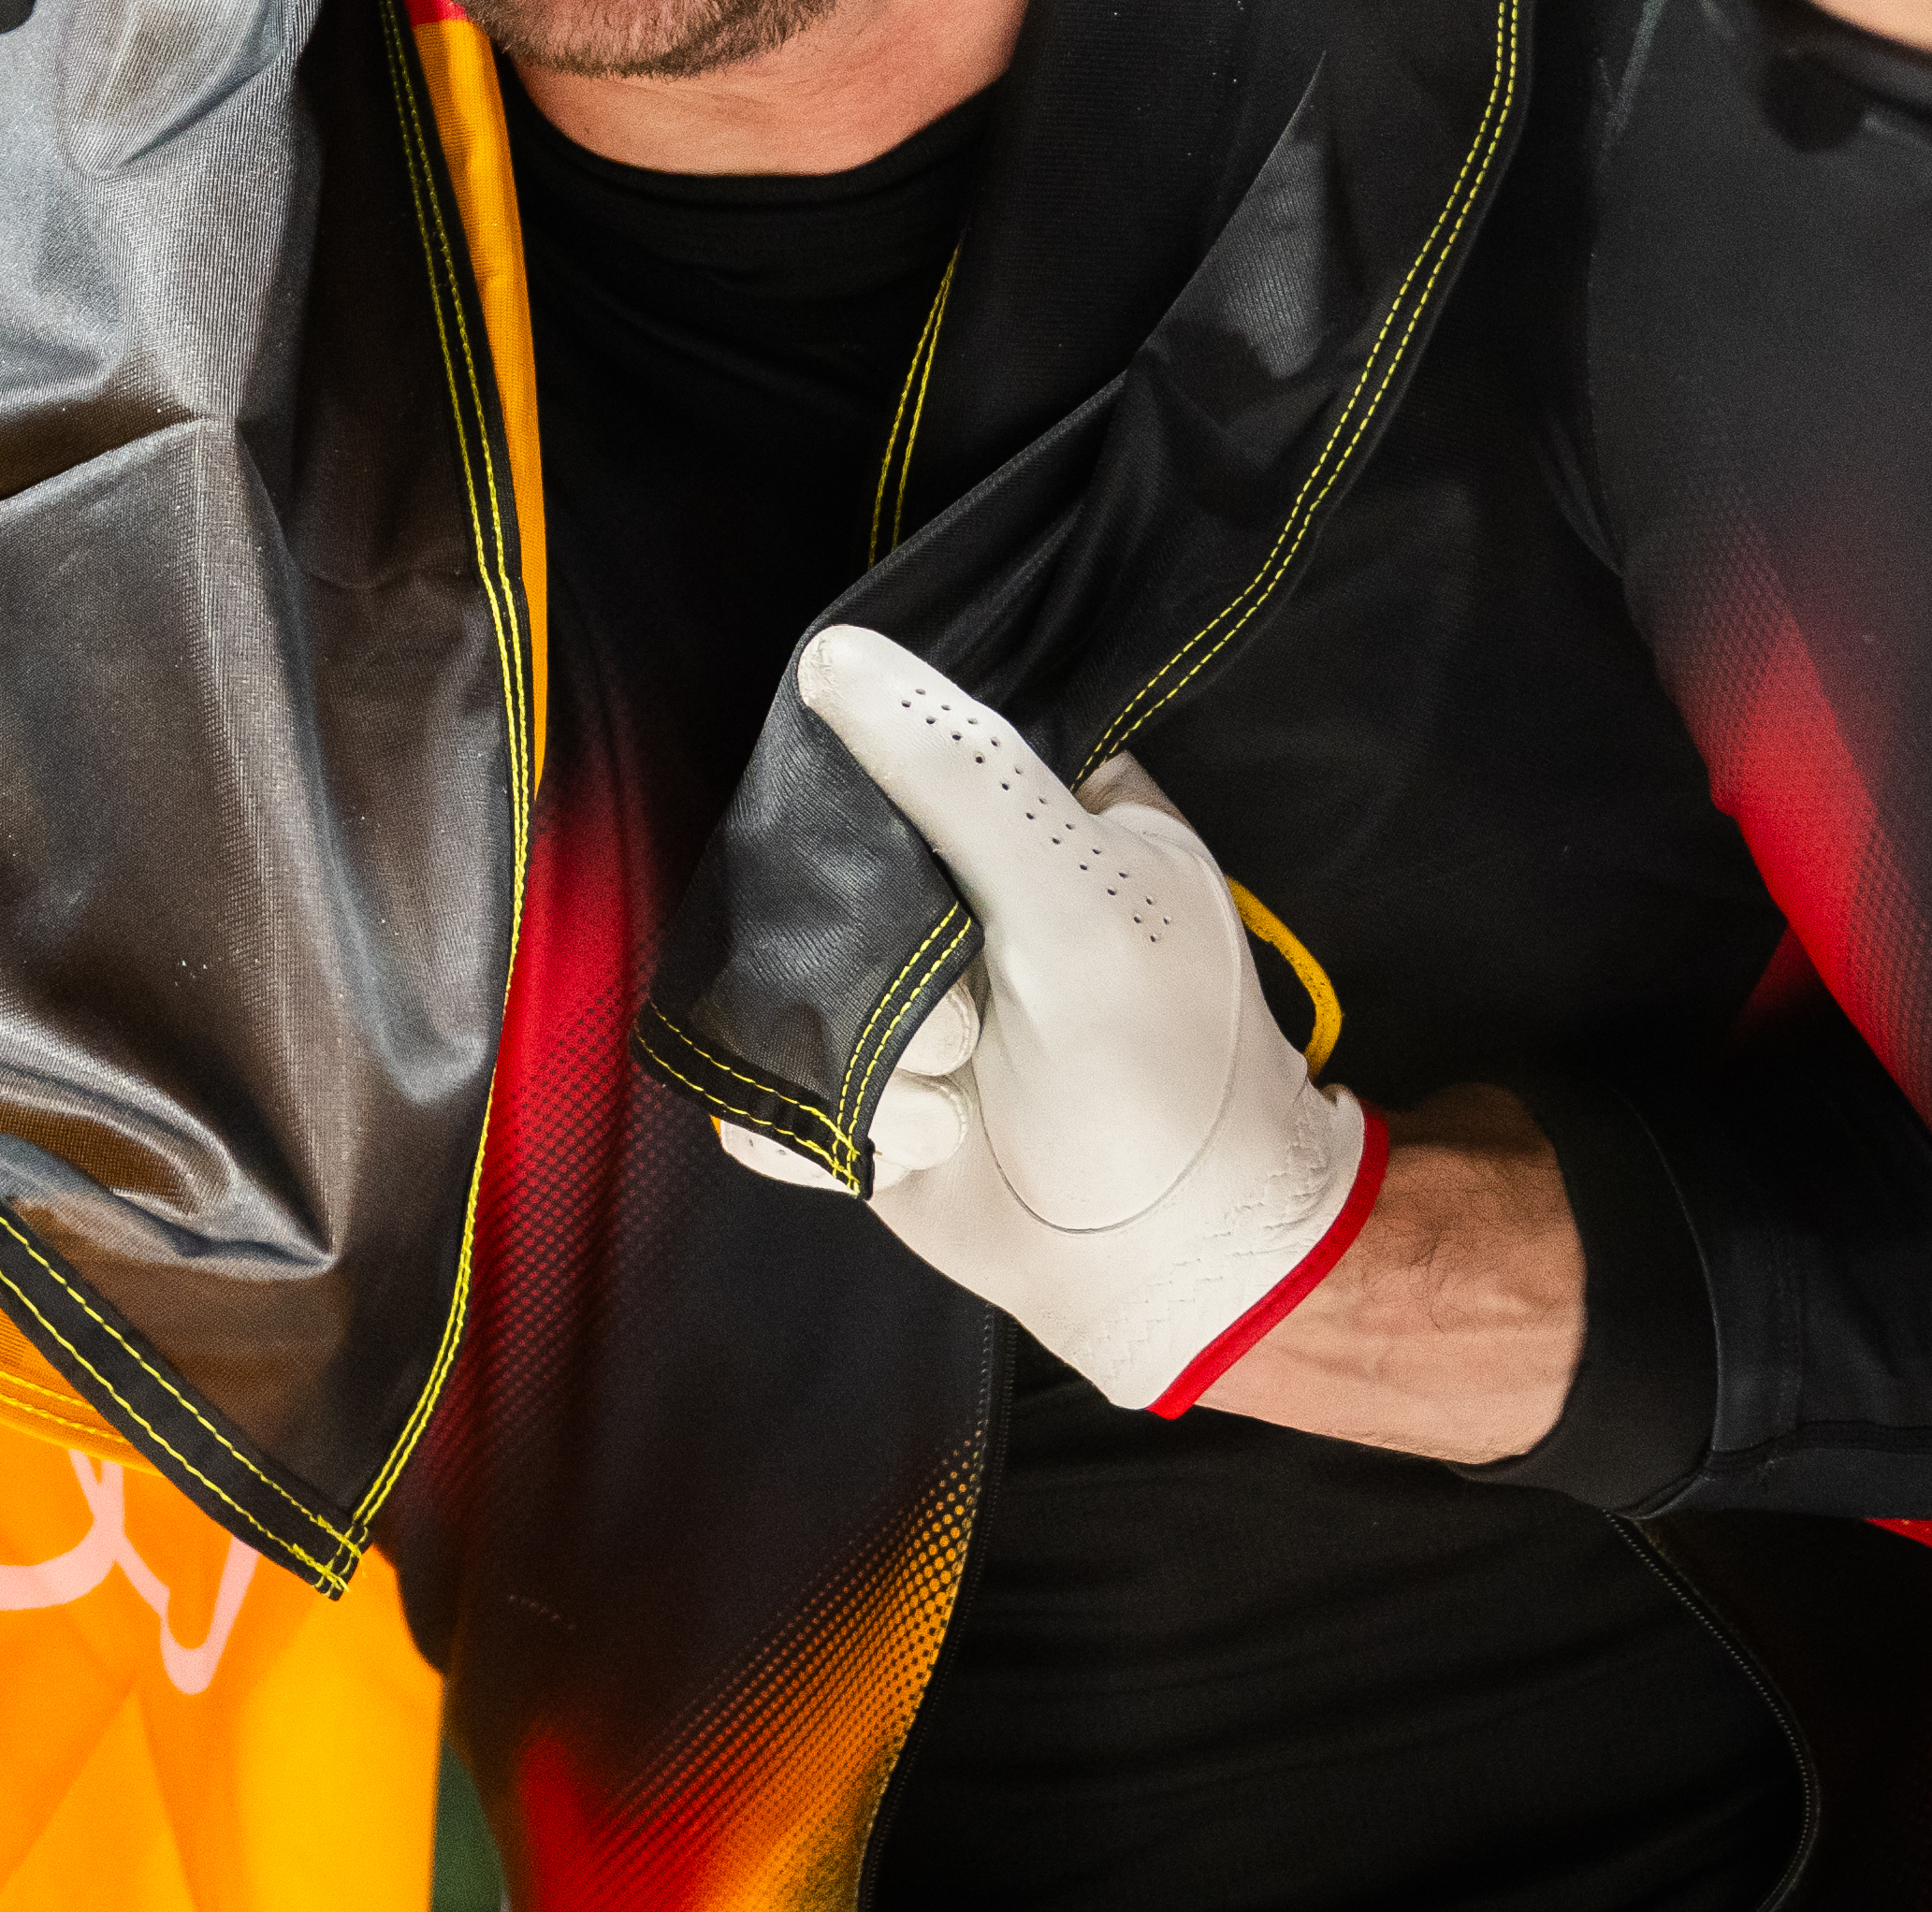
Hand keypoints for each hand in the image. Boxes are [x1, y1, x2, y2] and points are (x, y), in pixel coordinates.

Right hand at [708, 629, 1382, 1414]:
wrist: (1166, 1274)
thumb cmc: (1157, 1074)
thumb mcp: (1075, 902)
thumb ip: (963, 776)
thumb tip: (834, 657)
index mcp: (1041, 809)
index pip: (916, 731)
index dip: (872, 763)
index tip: (885, 823)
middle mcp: (962, 892)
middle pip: (825, 855)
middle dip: (863, 943)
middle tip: (951, 996)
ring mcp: (900, 995)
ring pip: (783, 974)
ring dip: (864, 1051)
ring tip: (952, 1088)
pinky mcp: (853, 1095)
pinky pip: (766, 1090)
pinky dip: (827, 1126)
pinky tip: (915, 1144)